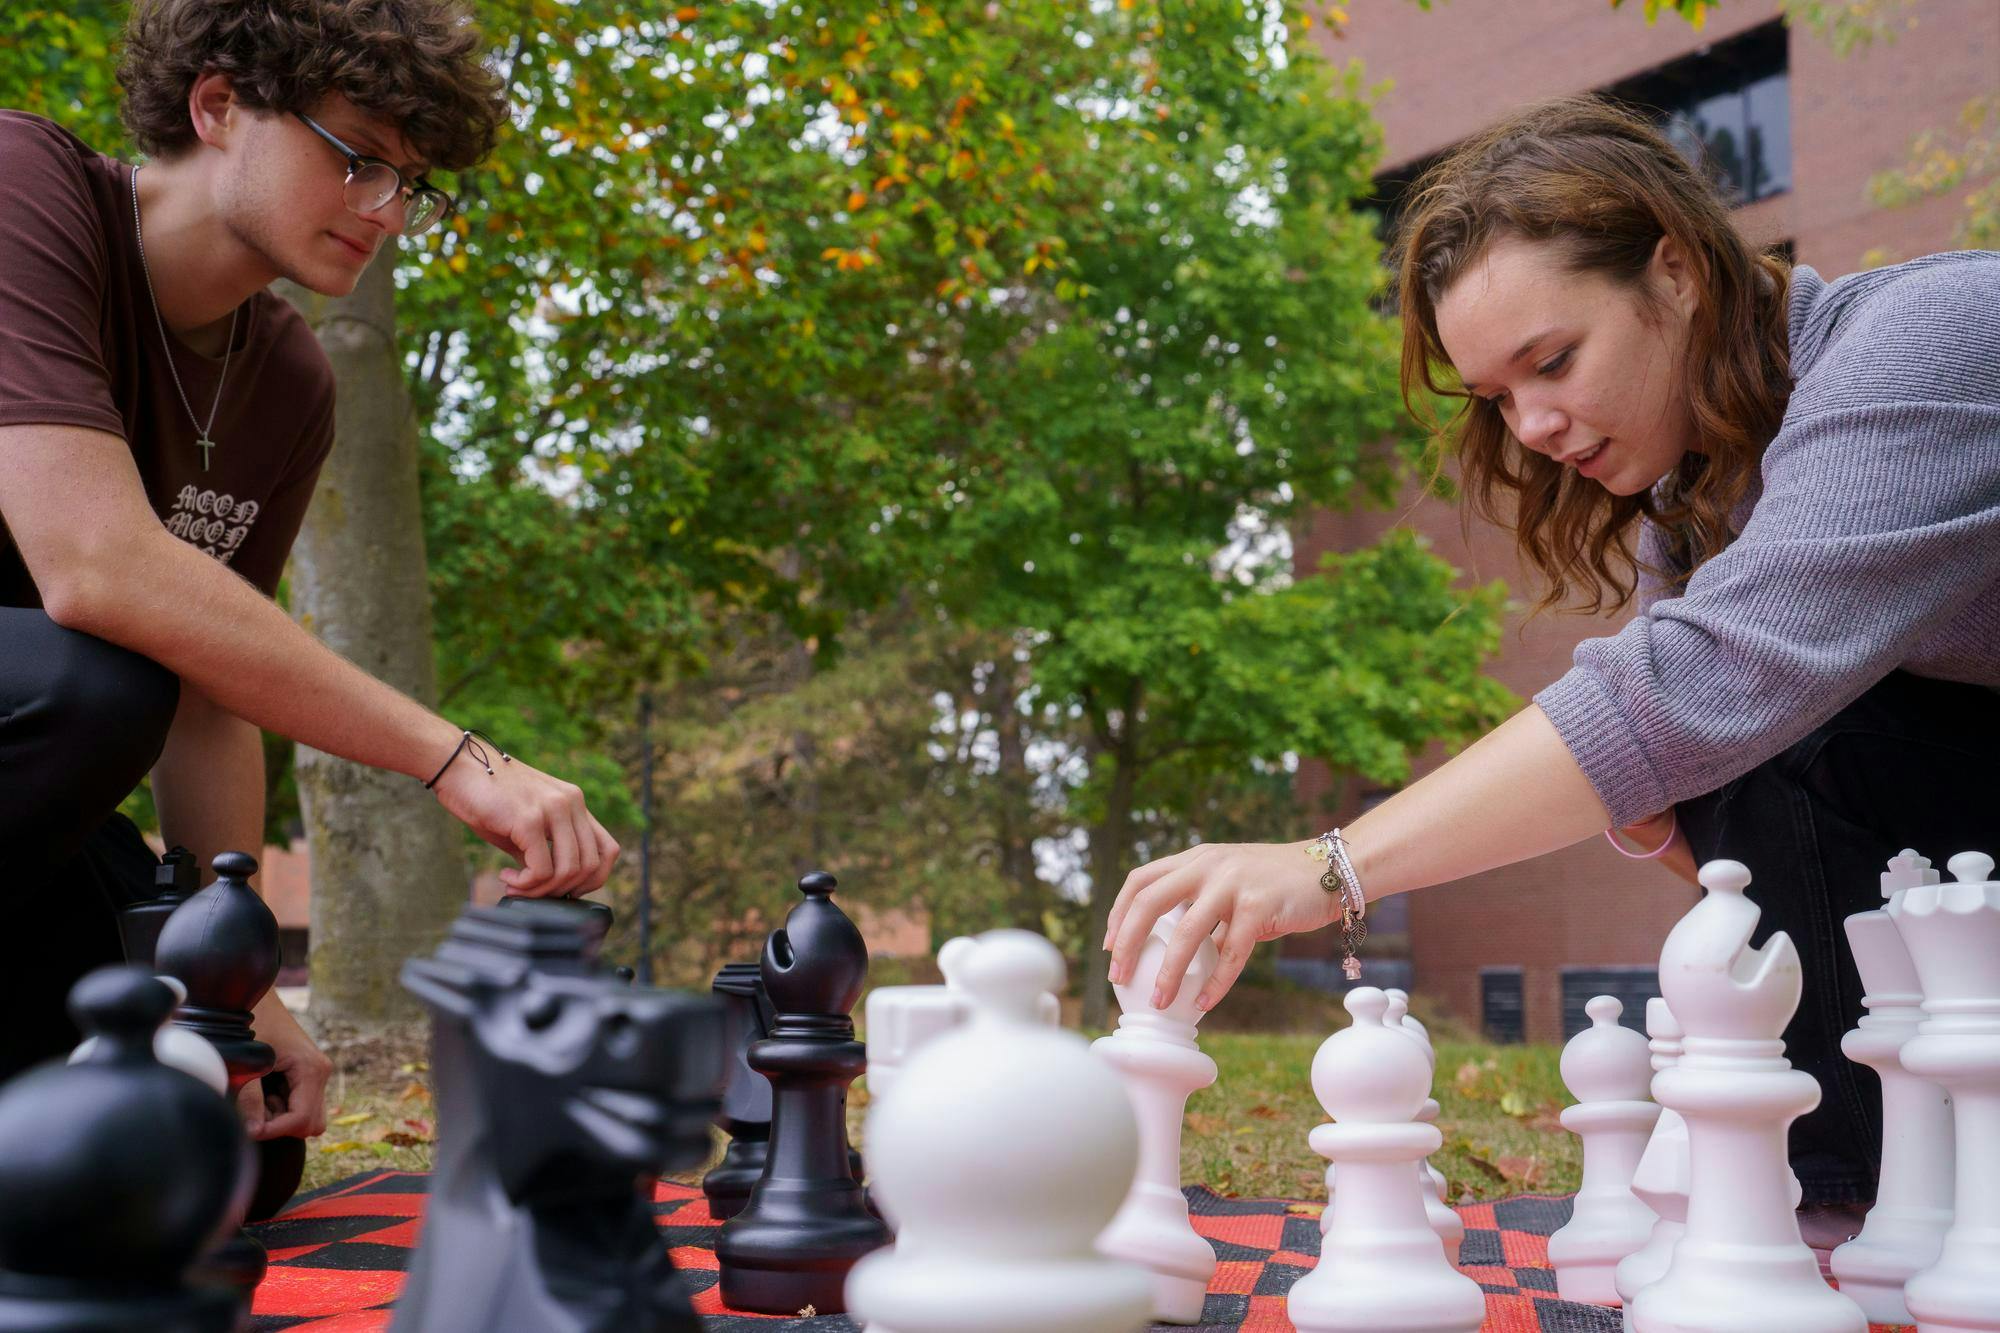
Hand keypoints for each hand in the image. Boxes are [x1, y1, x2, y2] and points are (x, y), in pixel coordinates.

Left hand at [241, 1013, 332, 1140]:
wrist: (252, 996)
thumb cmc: (250, 1024)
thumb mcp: (248, 1064)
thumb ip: (250, 1100)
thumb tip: (253, 1131)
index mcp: (312, 1069)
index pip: (302, 1120)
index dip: (275, 1130)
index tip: (249, 1129)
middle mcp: (320, 1072)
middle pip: (311, 1123)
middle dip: (282, 1126)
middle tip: (254, 1113)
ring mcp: (315, 1073)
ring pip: (307, 1116)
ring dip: (281, 1117)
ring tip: (256, 1099)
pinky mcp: (306, 1073)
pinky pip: (299, 1104)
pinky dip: (280, 1107)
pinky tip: (261, 1090)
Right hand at [430, 746, 620, 896]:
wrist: (457, 766)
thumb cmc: (487, 796)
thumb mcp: (526, 823)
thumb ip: (546, 848)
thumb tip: (552, 887)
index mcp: (575, 803)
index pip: (608, 850)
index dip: (593, 880)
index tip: (563, 890)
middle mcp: (571, 803)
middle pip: (591, 866)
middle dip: (562, 890)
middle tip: (531, 890)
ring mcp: (553, 809)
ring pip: (569, 871)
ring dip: (541, 890)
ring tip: (515, 885)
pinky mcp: (529, 820)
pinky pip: (541, 870)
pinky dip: (525, 883)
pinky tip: (507, 877)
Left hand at [1103, 841, 1343, 1012]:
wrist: (1328, 870)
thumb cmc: (1275, 884)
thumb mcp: (1230, 882)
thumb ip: (1201, 906)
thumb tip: (1172, 950)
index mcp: (1196, 859)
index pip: (1141, 880)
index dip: (1118, 913)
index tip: (1108, 945)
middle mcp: (1208, 866)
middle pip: (1149, 902)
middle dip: (1126, 942)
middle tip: (1117, 976)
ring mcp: (1233, 883)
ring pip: (1187, 932)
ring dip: (1168, 972)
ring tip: (1159, 1002)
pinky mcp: (1259, 906)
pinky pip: (1231, 952)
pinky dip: (1216, 982)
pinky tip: (1205, 1003)